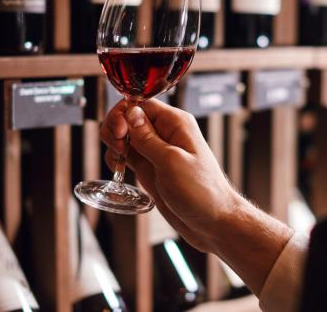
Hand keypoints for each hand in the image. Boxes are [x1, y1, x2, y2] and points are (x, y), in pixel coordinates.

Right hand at [100, 99, 293, 293]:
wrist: (212, 222)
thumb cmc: (201, 192)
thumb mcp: (171, 162)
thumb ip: (148, 138)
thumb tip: (131, 112)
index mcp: (176, 124)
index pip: (141, 104)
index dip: (124, 114)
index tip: (119, 133)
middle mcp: (166, 133)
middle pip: (129, 117)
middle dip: (116, 128)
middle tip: (118, 148)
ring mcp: (156, 151)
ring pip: (125, 136)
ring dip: (114, 144)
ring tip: (117, 161)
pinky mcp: (150, 168)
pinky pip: (127, 155)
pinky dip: (116, 159)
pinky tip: (117, 169)